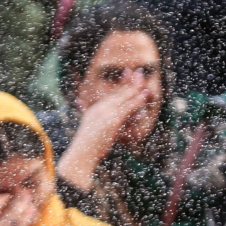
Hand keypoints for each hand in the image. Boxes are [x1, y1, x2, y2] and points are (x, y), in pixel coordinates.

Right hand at [0, 191, 34, 225]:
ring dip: (24, 204)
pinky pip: (22, 223)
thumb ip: (3, 223)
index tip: (9, 194)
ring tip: (30, 197)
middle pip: (6, 208)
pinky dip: (28, 215)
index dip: (1, 198)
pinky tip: (32, 210)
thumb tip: (17, 210)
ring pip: (16, 214)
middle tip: (24, 191)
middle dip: (17, 198)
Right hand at [56, 73, 155, 189]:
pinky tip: (144, 95)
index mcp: (95, 109)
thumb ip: (96, 118)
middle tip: (140, 71)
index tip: (129, 71)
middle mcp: (100, 109)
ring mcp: (105, 114)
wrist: (81, 154)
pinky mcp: (112, 121)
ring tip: (143, 79)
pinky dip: (136, 100)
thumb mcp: (94, 129)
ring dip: (135, 87)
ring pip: (123, 98)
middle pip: (118, 92)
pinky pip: (127, 108)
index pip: (111, 93)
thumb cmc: (88, 146)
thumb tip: (88, 108)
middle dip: (130, 81)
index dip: (122, 82)